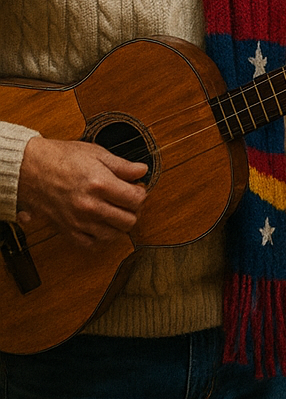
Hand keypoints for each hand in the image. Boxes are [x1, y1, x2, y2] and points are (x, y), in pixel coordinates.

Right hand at [16, 137, 146, 246]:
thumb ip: (123, 166)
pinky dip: (100, 237)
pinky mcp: (67, 230)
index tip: (136, 188)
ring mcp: (78, 221)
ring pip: (113, 235)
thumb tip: (142, 171)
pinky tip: (101, 225)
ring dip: (119, 224)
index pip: (136, 199)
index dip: (140, 193)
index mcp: (100, 184)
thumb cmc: (60, 158)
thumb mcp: (96, 153)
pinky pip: (91, 244)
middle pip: (129, 220)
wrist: (29, 169)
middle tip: (127, 200)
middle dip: (133, 209)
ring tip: (115, 211)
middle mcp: (90, 206)